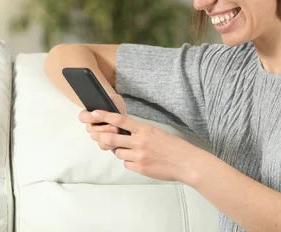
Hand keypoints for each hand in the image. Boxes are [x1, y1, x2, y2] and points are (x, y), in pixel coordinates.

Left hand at [80, 109, 203, 183]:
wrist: (186, 163)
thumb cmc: (174, 147)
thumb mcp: (156, 133)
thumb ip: (140, 132)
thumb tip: (124, 134)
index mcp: (144, 129)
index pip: (120, 119)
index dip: (105, 116)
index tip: (94, 113)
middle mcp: (139, 141)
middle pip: (112, 137)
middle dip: (100, 136)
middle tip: (94, 135)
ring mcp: (139, 156)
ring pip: (118, 153)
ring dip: (120, 151)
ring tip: (131, 151)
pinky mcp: (140, 168)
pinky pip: (127, 164)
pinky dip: (130, 162)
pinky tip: (140, 161)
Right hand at [81, 93, 126, 150]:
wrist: (125, 118)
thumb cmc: (117, 108)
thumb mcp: (114, 99)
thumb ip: (110, 98)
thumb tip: (106, 98)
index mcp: (90, 114)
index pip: (82, 116)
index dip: (89, 117)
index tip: (96, 113)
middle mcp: (92, 126)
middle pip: (91, 129)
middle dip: (102, 127)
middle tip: (113, 125)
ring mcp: (98, 136)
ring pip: (97, 139)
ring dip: (108, 135)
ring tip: (117, 130)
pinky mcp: (105, 143)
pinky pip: (104, 146)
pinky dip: (111, 144)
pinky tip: (118, 139)